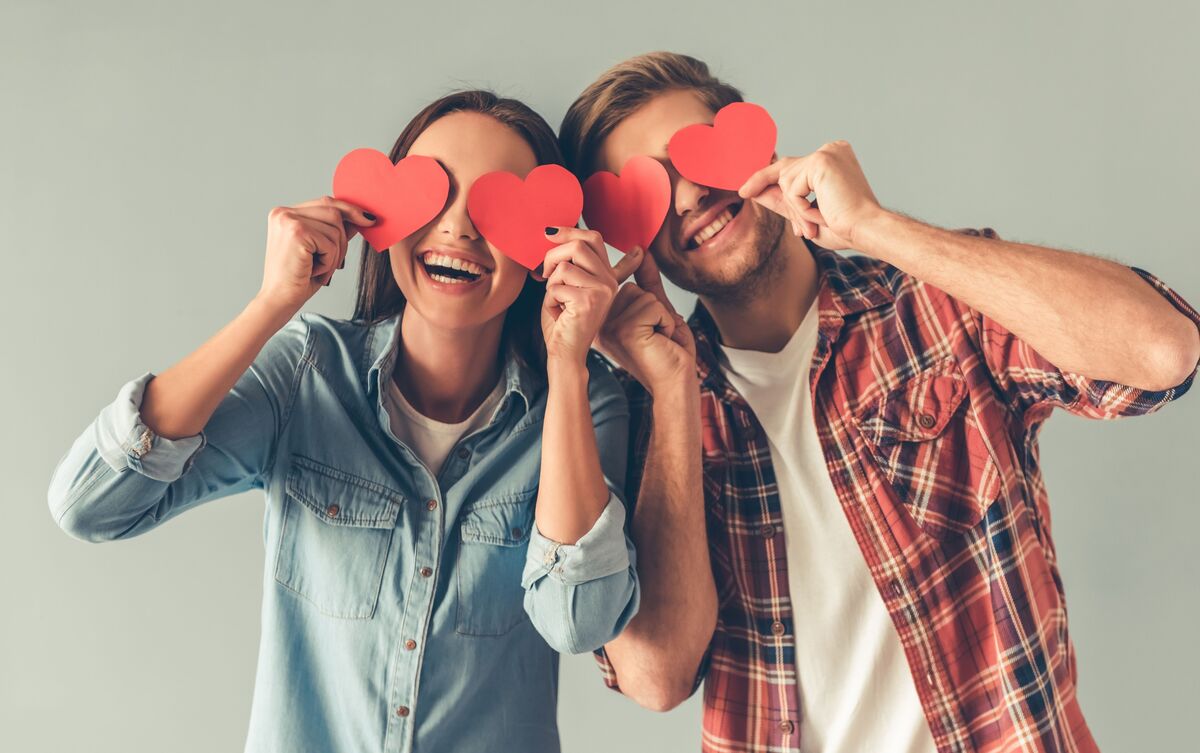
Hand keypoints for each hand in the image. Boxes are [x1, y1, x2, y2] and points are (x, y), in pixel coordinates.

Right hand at [256, 196, 375, 316]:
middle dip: (342, 240)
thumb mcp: (321, 249)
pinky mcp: (296, 232)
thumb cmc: (298, 278)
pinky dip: (329, 261)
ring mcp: (288, 220)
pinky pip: (331, 243)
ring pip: (336, 228)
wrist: (279, 300)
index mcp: (285, 214)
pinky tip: (312, 270)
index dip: (349, 211)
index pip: (325, 203)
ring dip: (334, 254)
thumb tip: (361, 216)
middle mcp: (283, 212)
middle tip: (332, 263)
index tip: (369, 220)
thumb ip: (336, 230)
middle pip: (334, 212)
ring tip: (316, 268)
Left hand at [538, 227, 640, 367]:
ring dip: (551, 283)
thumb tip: (552, 232)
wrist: (566, 353)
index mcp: (606, 275)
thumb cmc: (562, 321)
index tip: (548, 233)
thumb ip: (569, 263)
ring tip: (556, 300)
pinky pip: (556, 286)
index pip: (592, 238)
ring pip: (564, 266)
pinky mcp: (588, 301)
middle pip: (577, 246)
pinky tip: (558, 313)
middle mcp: (609, 281)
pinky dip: (549, 300)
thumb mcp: (567, 285)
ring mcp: (602, 291)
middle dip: (552, 256)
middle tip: (543, 274)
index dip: (569, 231)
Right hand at [598, 250, 695, 393]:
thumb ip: (647, 282)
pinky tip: (660, 341)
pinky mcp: (624, 330)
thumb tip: (643, 251)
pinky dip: (666, 321)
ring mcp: (609, 327)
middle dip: (654, 309)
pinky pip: (652, 304)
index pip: (623, 287)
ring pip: (643, 295)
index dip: (643, 302)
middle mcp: (600, 325)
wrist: (676, 382)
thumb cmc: (668, 352)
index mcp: (602, 322)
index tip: (651, 332)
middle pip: (631, 288)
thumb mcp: (657, 311)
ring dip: (661, 316)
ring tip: (657, 339)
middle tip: (655, 336)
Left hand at [738, 140, 881, 250]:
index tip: (745, 186)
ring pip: (786, 180)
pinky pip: (792, 188)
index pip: (793, 165)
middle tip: (742, 192)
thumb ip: (783, 199)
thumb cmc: (843, 226)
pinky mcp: (820, 162)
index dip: (767, 175)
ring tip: (812, 224)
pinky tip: (818, 213)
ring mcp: (826, 153)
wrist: (865, 230)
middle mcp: (832, 149)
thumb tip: (754, 191)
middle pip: (785, 167)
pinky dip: (799, 207)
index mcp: (833, 157)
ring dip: (794, 208)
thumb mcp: (805, 212)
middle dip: (762, 182)